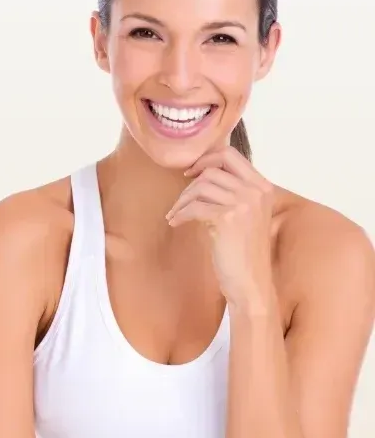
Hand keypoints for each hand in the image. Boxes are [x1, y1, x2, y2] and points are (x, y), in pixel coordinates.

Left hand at [165, 147, 274, 307]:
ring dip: (182, 201)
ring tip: (176, 214)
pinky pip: (194, 206)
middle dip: (190, 185)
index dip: (206, 159)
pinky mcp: (227, 218)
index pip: (231, 155)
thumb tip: (204, 172)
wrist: (250, 282)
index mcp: (263, 187)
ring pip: (200, 187)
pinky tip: (175, 223)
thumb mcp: (247, 215)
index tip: (191, 173)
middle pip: (212, 170)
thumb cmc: (244, 252)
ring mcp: (243, 203)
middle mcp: (256, 191)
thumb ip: (235, 192)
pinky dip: (180, 214)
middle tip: (181, 201)